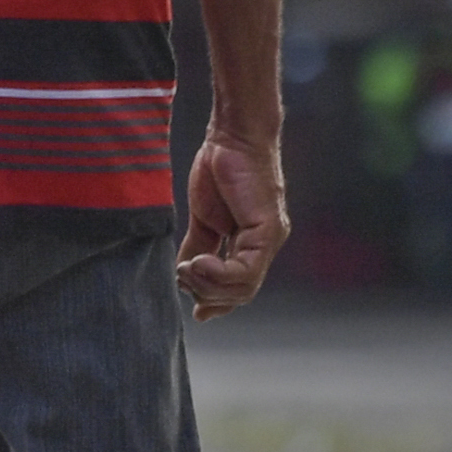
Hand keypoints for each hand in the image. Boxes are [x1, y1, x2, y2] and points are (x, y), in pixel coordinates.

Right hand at [174, 128, 288, 320]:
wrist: (233, 136)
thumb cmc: (220, 168)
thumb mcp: (203, 217)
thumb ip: (197, 245)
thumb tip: (184, 272)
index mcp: (251, 244)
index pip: (239, 287)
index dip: (218, 304)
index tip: (197, 315)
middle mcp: (264, 245)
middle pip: (241, 293)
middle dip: (207, 295)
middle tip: (182, 277)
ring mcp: (269, 239)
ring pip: (244, 287)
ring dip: (209, 285)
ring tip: (187, 269)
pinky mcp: (268, 230)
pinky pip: (247, 269)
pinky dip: (220, 273)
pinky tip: (198, 263)